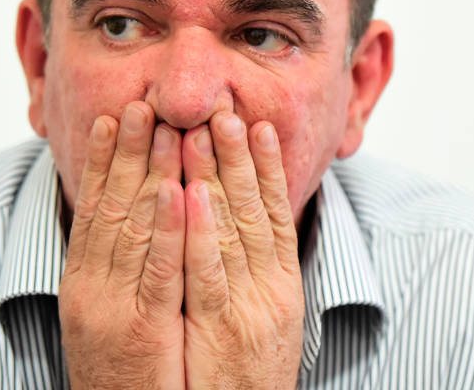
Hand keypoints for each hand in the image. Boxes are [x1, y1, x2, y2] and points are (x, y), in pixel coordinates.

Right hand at [59, 101, 186, 389]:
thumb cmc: (119, 378)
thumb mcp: (106, 317)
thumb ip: (112, 271)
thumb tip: (129, 222)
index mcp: (81, 283)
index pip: (92, 209)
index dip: (101, 161)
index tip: (113, 118)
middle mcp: (91, 290)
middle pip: (110, 208)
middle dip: (125, 153)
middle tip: (140, 104)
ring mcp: (114, 310)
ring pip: (133, 230)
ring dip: (149, 175)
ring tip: (163, 129)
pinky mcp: (145, 332)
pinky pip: (160, 274)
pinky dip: (169, 231)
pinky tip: (181, 194)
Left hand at [181, 112, 304, 389]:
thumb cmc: (250, 384)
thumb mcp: (266, 325)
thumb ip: (258, 279)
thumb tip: (239, 232)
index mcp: (283, 286)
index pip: (275, 213)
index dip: (267, 167)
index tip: (256, 126)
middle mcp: (272, 291)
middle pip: (256, 211)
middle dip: (240, 157)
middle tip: (226, 110)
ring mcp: (251, 309)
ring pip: (233, 230)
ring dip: (220, 176)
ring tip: (208, 130)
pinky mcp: (224, 331)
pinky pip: (208, 274)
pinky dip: (200, 232)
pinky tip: (189, 195)